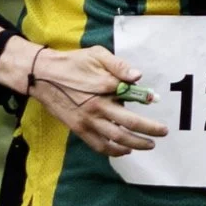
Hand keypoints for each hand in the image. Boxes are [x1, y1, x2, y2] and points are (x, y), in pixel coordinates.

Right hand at [28, 44, 166, 157]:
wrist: (42, 76)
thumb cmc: (72, 63)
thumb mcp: (96, 54)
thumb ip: (118, 65)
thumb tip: (137, 76)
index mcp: (104, 86)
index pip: (133, 95)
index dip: (146, 99)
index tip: (155, 101)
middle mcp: (98, 106)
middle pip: (129, 123)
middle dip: (150, 130)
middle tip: (163, 133)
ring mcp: (88, 120)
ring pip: (117, 138)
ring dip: (136, 144)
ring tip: (149, 144)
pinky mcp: (79, 129)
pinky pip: (99, 145)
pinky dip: (114, 151)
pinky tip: (125, 150)